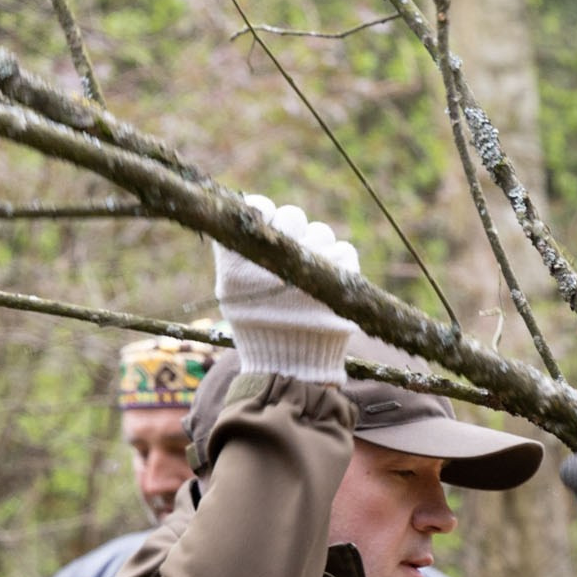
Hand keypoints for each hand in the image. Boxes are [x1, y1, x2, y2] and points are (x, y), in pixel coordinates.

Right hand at [213, 195, 360, 384]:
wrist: (289, 368)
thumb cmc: (258, 327)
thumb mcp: (231, 293)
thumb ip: (236, 255)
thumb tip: (252, 212)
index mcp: (242, 264)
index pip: (258, 207)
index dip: (267, 213)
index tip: (270, 227)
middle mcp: (274, 263)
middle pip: (294, 215)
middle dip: (295, 228)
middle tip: (292, 248)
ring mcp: (310, 271)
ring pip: (322, 232)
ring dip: (318, 245)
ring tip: (310, 269)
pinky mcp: (340, 284)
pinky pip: (345, 251)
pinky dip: (339, 261)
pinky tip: (328, 278)